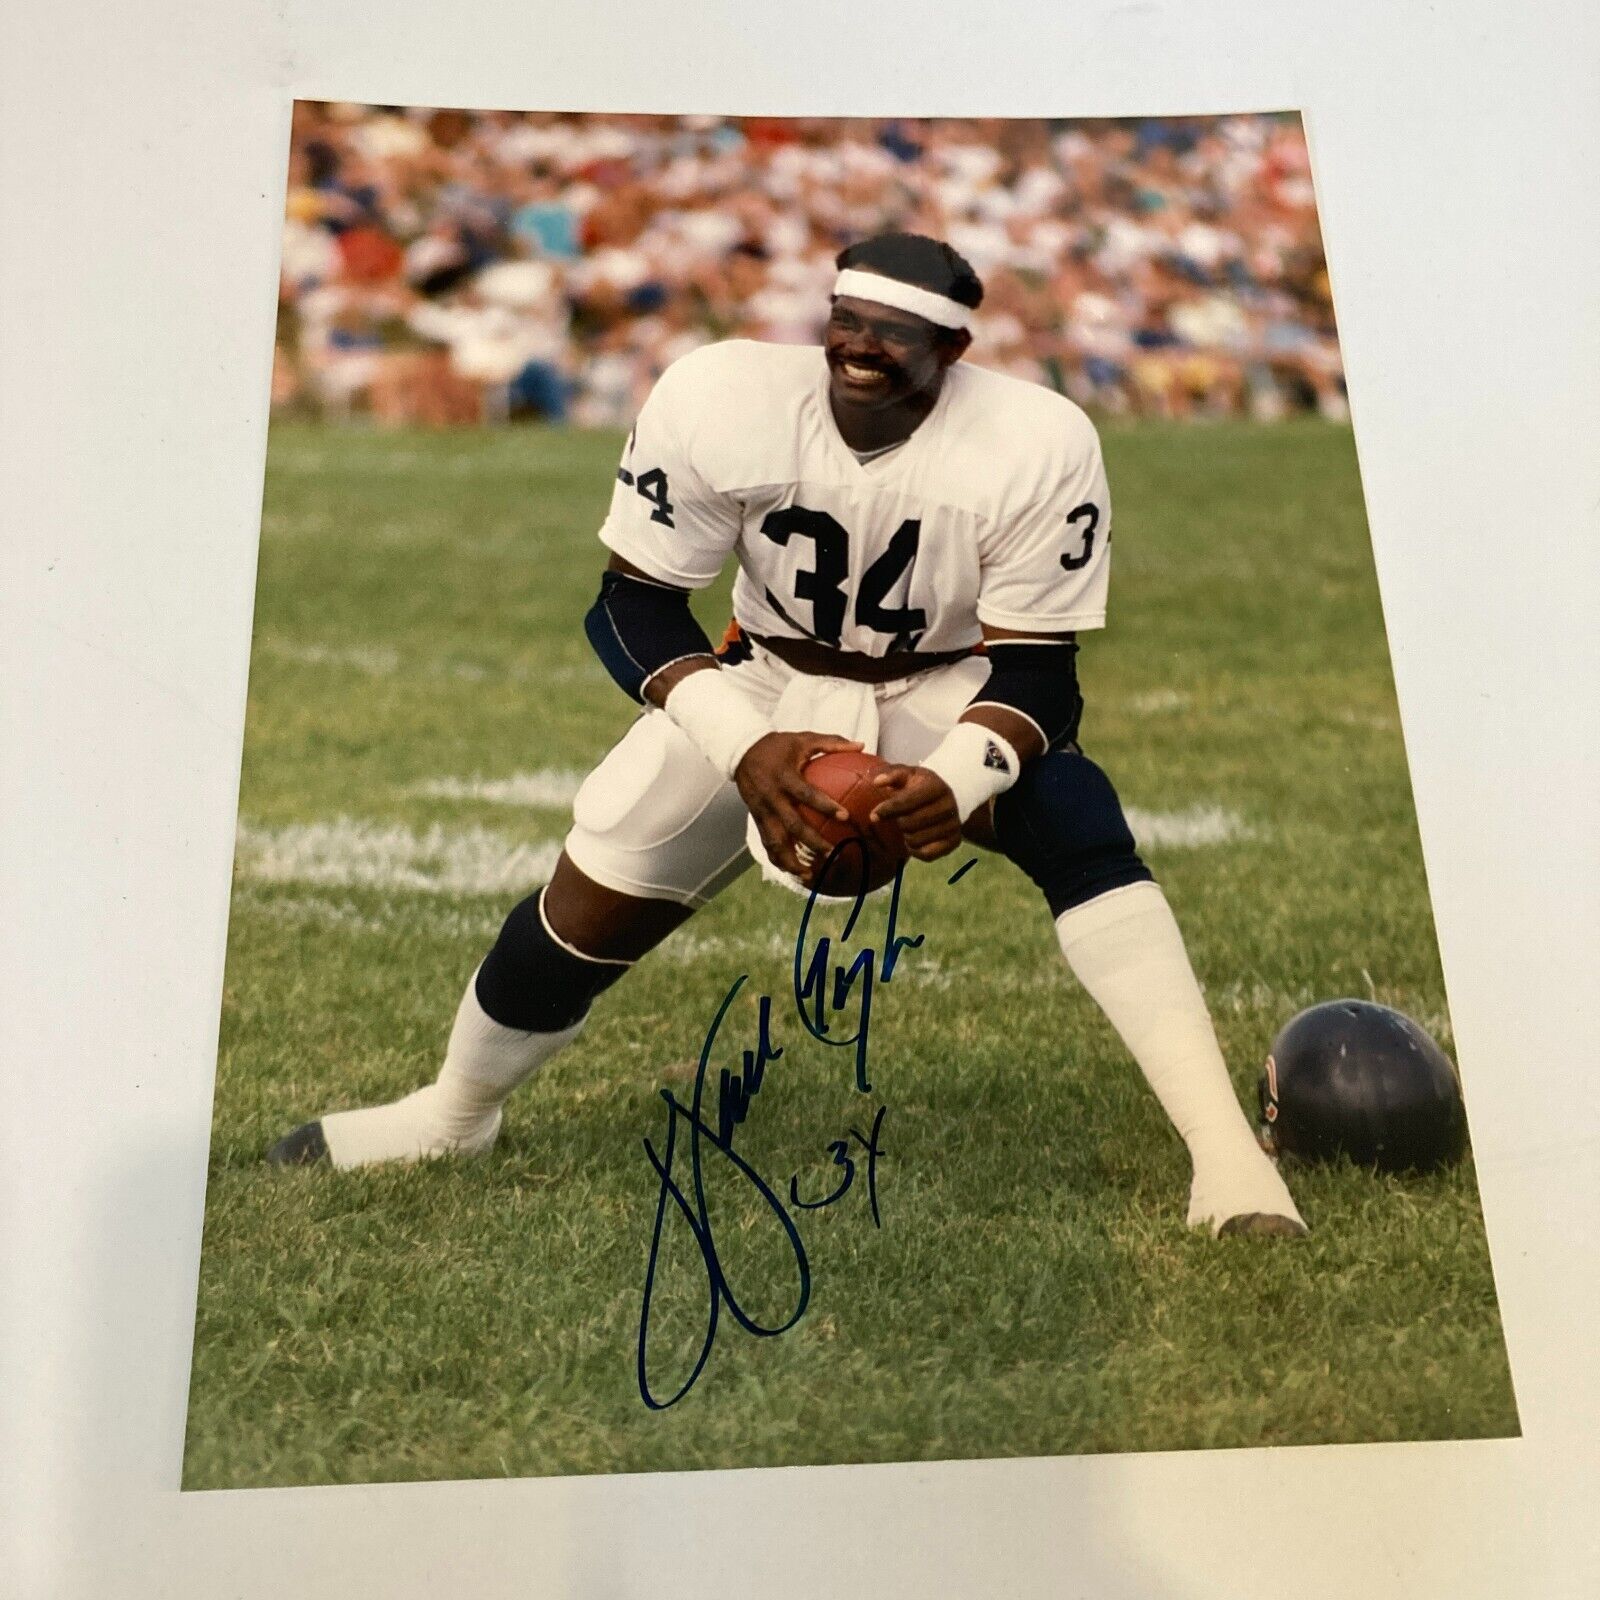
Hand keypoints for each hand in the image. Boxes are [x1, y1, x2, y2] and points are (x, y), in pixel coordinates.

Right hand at [734, 732, 862, 879]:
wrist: (741, 751)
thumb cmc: (777, 745)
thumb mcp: (803, 738)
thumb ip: (831, 742)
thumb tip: (862, 745)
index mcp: (784, 778)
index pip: (806, 794)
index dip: (825, 806)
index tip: (845, 816)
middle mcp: (772, 797)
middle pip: (792, 825)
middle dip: (812, 842)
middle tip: (832, 853)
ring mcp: (762, 811)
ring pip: (775, 841)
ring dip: (791, 860)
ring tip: (809, 874)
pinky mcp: (757, 818)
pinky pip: (767, 842)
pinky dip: (778, 859)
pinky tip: (793, 871)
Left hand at [869, 766, 961, 861]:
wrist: (951, 798)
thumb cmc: (923, 786)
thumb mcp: (910, 775)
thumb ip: (893, 775)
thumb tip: (877, 781)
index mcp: (936, 788)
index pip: (908, 802)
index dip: (888, 809)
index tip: (873, 815)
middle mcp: (948, 807)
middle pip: (910, 823)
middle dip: (898, 822)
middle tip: (898, 819)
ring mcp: (953, 826)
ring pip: (916, 840)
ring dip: (906, 836)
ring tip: (907, 829)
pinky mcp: (954, 842)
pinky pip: (927, 854)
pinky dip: (915, 850)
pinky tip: (913, 841)